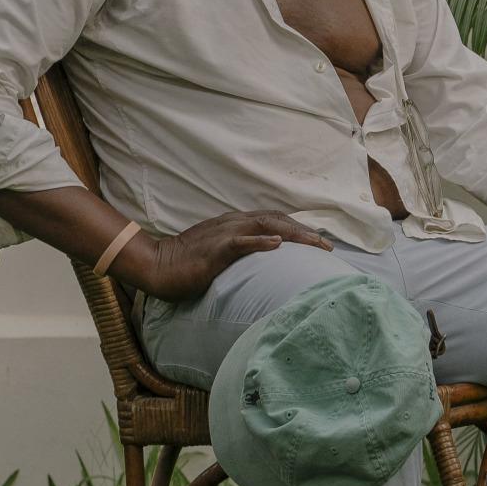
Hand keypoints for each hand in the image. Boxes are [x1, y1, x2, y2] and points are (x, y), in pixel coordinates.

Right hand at [125, 209, 332, 301]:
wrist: (158, 265)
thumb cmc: (188, 263)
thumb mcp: (220, 254)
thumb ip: (240, 251)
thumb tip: (261, 260)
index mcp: (236, 224)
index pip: (275, 220)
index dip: (299, 229)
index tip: (320, 242)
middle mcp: (234, 222)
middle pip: (278, 220)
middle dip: (305, 232)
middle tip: (328, 246)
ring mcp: (225, 233)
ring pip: (266, 226)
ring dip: (294, 234)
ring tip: (315, 243)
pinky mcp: (215, 248)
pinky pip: (241, 241)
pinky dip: (260, 241)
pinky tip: (277, 244)